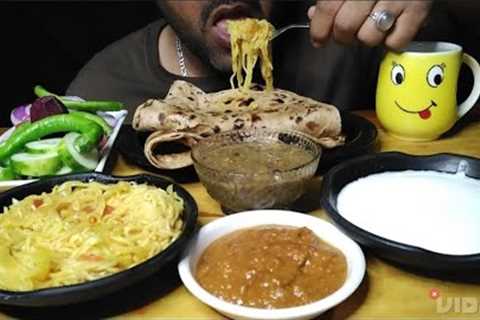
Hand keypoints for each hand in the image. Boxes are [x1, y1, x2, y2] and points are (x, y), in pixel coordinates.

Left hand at [308, 0, 432, 49]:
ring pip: (369, 38)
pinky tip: (392, 28)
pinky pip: (396, 42)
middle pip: (346, 26)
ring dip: (367, 38)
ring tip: (372, 26)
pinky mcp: (419, 10)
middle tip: (347, 33)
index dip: (319, 28)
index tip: (318, 39)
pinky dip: (392, 42)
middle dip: (342, 36)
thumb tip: (315, 16)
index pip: (328, 7)